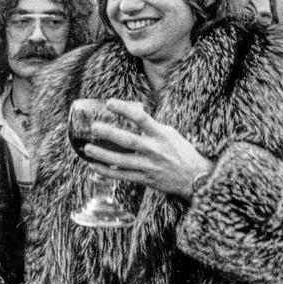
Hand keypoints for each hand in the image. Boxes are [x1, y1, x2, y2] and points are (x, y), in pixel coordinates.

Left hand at [83, 99, 212, 199]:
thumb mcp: (169, 134)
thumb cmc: (180, 152)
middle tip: (94, 127)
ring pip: (122, 161)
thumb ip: (150, 126)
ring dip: (103, 155)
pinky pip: (122, 176)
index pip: (142, 118)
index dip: (124, 109)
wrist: (195, 178)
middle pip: (130, 141)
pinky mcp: (145, 180)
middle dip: (110, 134)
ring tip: (87, 148)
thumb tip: (129, 113)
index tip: (109, 103)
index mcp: (162, 135)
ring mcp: (150, 166)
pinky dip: (106, 172)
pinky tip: (93, 166)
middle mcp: (155, 150)